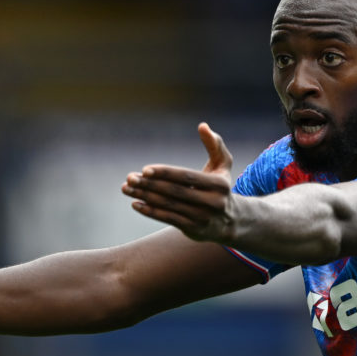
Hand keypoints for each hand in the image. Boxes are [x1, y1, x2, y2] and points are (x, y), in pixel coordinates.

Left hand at [122, 123, 236, 242]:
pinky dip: (150, 212)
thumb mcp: (223, 165)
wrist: (230, 222)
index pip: (186, 177)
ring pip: (168, 205)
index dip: (165, 173)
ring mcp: (202, 217)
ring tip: (126, 188)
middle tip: (130, 177)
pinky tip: (135, 203)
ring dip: (145, 196)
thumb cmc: (221, 187)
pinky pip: (168, 219)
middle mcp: (211, 202)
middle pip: (174, 192)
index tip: (145, 169)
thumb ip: (215, 144)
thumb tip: (202, 125)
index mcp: (218, 185)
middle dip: (150, 184)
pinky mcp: (193, 229)